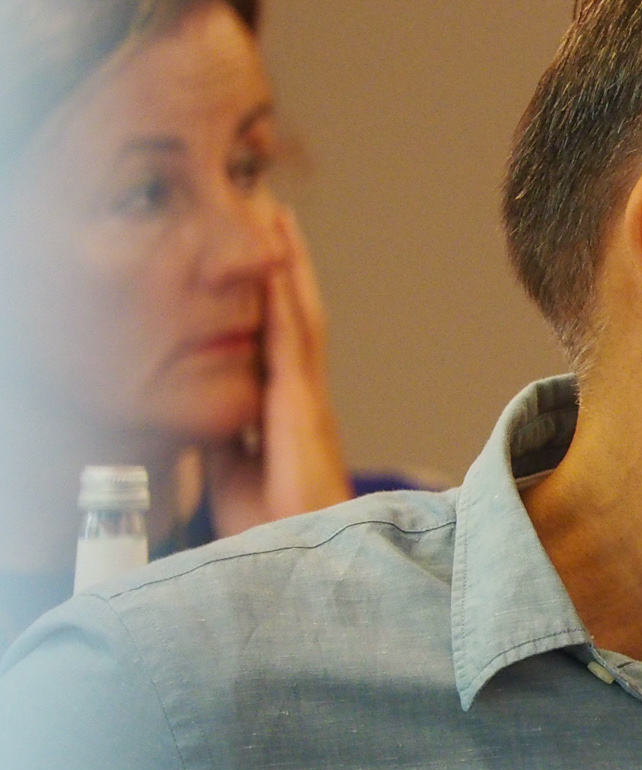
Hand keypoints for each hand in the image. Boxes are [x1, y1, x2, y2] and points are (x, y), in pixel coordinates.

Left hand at [208, 206, 353, 534]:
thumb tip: (205, 403)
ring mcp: (308, 399)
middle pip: (297, 315)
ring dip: (292, 266)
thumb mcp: (231, 473)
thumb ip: (223, 434)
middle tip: (277, 211)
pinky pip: (293, 344)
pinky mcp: (303, 408)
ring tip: (281, 218)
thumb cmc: (273, 529)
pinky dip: (287, 302)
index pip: (279, 339)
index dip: (275, 293)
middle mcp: (305, 397)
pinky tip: (279, 268)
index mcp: (289, 412)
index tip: (268, 253)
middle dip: (289, 263)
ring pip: (301, 317)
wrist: (301, 557)